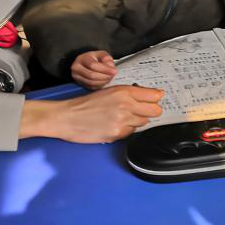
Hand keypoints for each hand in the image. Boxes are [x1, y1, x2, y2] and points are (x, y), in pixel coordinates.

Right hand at [20, 85, 164, 142]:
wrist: (67, 117)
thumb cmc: (86, 103)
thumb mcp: (108, 91)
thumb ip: (129, 94)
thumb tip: (152, 96)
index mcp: (123, 91)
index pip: (153, 95)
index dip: (156, 98)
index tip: (156, 99)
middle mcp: (126, 105)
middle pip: (154, 111)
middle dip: (151, 111)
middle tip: (143, 111)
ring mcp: (122, 120)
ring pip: (143, 122)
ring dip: (137, 120)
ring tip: (122, 118)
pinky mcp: (117, 133)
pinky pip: (131, 132)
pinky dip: (126, 129)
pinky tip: (115, 125)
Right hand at [70, 50, 116, 88]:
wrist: (86, 63)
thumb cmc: (95, 59)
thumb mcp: (101, 54)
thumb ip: (106, 58)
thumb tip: (110, 66)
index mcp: (82, 58)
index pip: (93, 65)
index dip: (105, 69)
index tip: (114, 71)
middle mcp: (76, 68)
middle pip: (91, 75)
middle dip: (104, 77)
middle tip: (113, 76)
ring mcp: (77, 77)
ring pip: (91, 83)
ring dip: (103, 82)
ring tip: (110, 78)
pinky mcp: (80, 84)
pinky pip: (91, 87)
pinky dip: (100, 85)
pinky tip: (105, 81)